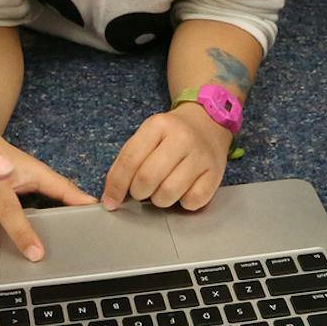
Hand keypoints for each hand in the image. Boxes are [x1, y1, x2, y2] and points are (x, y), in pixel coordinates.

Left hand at [102, 104, 233, 212]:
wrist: (208, 122)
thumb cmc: (172, 134)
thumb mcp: (148, 135)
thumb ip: (129, 161)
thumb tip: (112, 196)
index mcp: (158, 125)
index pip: (130, 160)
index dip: (116, 185)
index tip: (110, 202)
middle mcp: (181, 138)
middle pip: (148, 178)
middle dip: (138, 192)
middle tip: (142, 190)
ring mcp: (201, 155)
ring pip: (169, 193)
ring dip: (159, 199)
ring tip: (161, 189)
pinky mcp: (216, 173)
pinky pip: (192, 201)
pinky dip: (183, 203)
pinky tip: (183, 191)